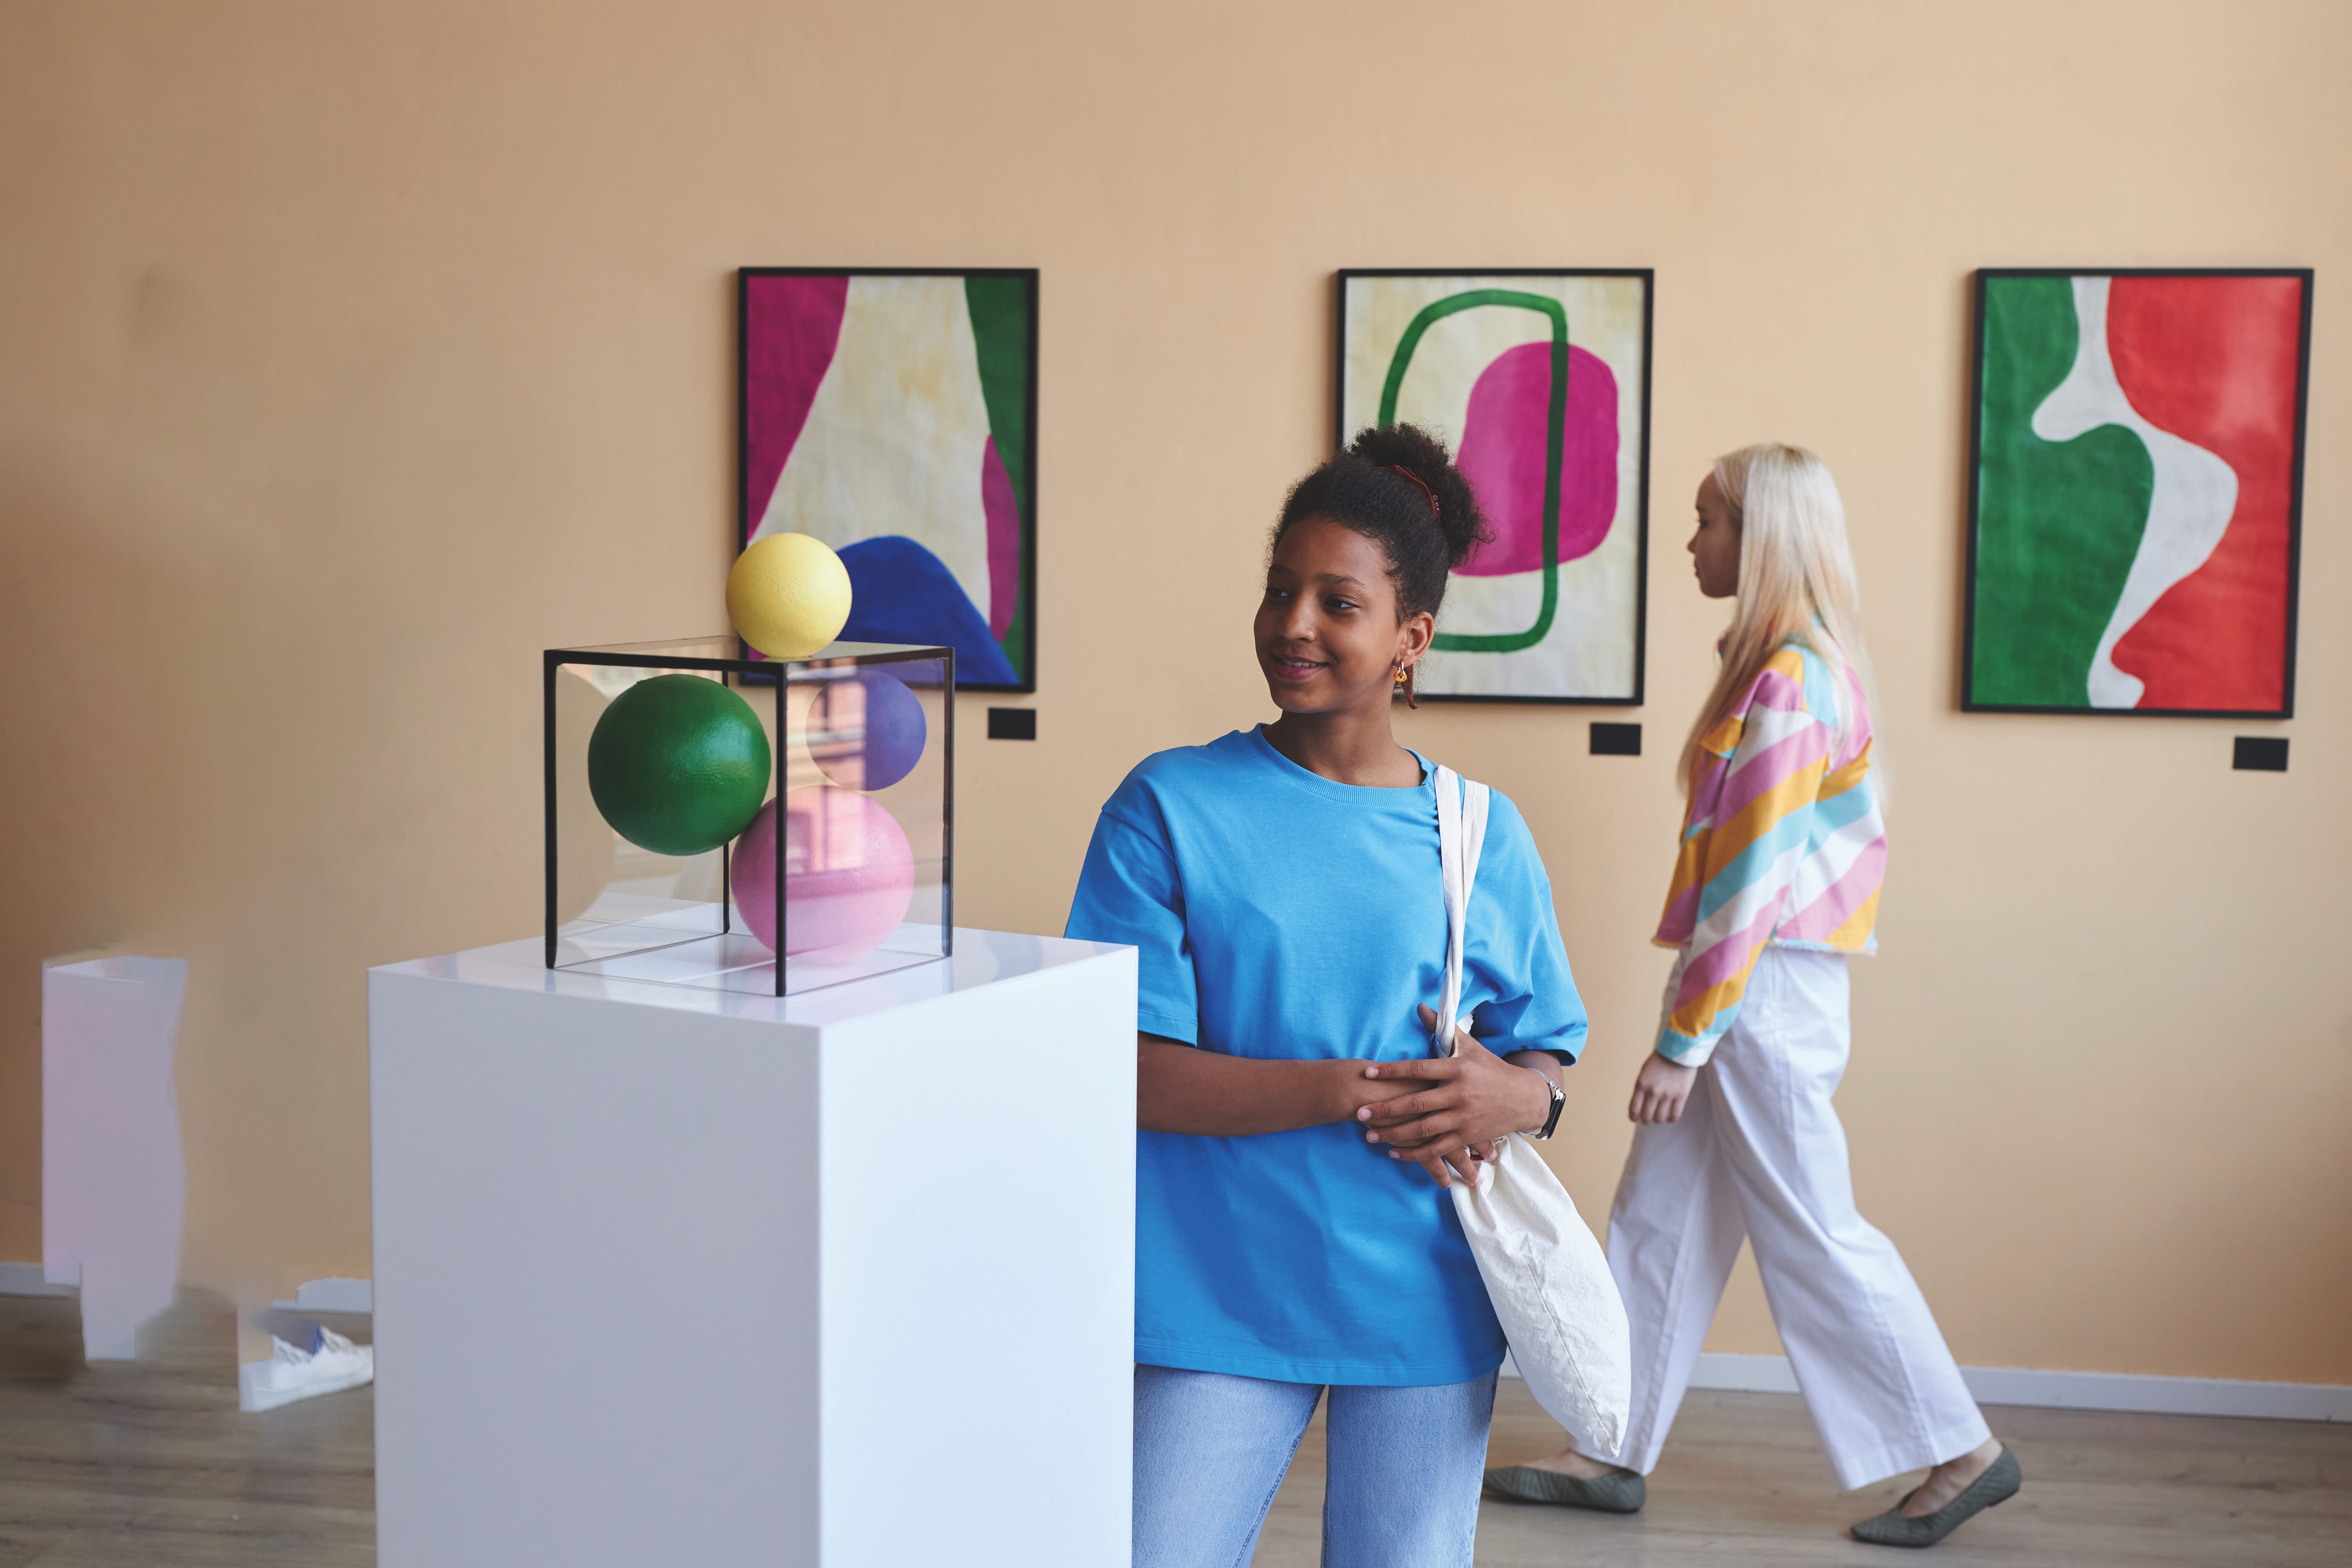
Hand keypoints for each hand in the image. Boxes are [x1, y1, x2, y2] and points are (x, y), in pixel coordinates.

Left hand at [1353, 1006, 1555, 1187]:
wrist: (1525, 1099)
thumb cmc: (1492, 1069)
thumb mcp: (1470, 1046)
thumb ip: (1443, 1028)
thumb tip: (1420, 1006)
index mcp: (1457, 1068)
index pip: (1418, 1069)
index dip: (1391, 1071)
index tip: (1367, 1073)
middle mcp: (1459, 1094)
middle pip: (1416, 1103)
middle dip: (1385, 1109)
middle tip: (1359, 1112)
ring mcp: (1464, 1118)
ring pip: (1423, 1129)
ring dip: (1394, 1134)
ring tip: (1370, 1135)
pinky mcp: (1468, 1137)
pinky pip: (1437, 1148)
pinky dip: (1415, 1153)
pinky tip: (1394, 1152)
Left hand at [1628, 1053, 1697, 1123]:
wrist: (1679, 1051)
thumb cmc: (1660, 1060)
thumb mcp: (1644, 1072)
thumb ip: (1641, 1088)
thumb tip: (1640, 1105)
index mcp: (1641, 1084)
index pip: (1634, 1108)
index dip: (1633, 1117)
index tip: (1635, 1119)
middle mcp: (1653, 1091)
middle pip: (1647, 1115)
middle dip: (1646, 1120)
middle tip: (1647, 1119)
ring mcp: (1668, 1094)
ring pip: (1660, 1117)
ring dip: (1658, 1120)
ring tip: (1658, 1118)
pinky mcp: (1681, 1095)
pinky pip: (1675, 1114)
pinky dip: (1671, 1119)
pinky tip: (1669, 1119)